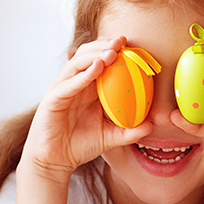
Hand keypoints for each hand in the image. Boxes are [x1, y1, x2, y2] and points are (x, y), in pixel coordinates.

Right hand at [22, 37, 152, 181]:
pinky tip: (96, 67)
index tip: (130, 44)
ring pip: (77, 64)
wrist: (56, 161)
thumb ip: (129, 131)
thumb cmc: (79, 144)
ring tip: (112, 52)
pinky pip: (68, 84)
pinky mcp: (52, 100)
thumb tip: (151, 125)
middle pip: (87, 55)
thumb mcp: (110, 136)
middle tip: (122, 42)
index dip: (113, 49)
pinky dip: (82, 75)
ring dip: (94, 55)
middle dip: (104, 46)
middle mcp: (74, 84)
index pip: (99, 60)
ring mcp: (62, 90)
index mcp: (87, 87)